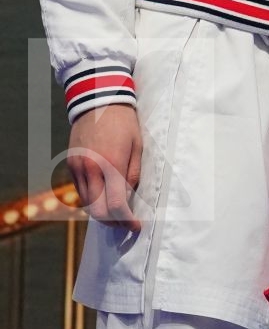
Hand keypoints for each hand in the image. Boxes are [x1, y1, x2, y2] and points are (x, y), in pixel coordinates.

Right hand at [66, 104, 142, 230]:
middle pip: (97, 210)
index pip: (115, 205)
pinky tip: (104, 195)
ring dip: (101, 211)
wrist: (99, 101)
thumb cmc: (125, 123)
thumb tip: (127, 198)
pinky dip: (92, 198)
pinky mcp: (71, 164)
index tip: (136, 226)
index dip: (126, 221)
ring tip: (118, 211)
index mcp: (111, 165)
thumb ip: (132, 175)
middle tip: (127, 223)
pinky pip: (80, 190)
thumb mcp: (138, 146)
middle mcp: (91, 170)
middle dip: (113, 221)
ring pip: (87, 203)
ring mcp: (77, 168)